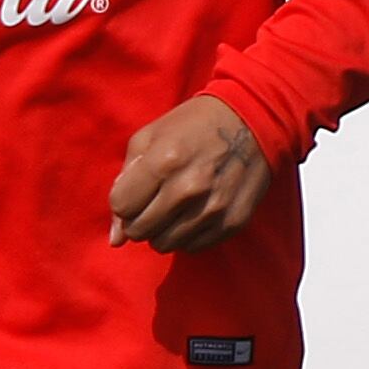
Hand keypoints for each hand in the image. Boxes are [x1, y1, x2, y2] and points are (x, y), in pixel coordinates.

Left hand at [109, 96, 271, 252]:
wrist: (253, 122)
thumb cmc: (193, 125)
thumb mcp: (150, 136)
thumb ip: (125, 181)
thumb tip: (115, 239)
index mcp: (164, 161)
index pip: (121, 207)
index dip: (124, 200)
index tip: (137, 190)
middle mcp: (188, 189)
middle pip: (139, 231)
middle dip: (139, 218)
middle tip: (154, 200)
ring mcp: (212, 209)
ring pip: (164, 244)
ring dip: (163, 229)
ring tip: (175, 206)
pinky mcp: (232, 223)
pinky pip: (193, 247)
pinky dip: (187, 234)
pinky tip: (195, 211)